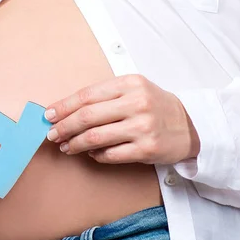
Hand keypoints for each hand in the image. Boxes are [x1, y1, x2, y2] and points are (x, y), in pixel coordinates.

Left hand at [44, 74, 199, 164]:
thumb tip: (66, 111)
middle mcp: (137, 103)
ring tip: (66, 146)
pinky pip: (110, 155)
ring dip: (75, 144)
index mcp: (131, 84)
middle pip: (87, 117)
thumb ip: (105, 97)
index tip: (48, 115)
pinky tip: (90, 153)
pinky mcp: (146, 149)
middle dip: (64, 127)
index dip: (63, 106)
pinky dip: (95, 155)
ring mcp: (143, 127)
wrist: (191, 126)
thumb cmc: (155, 107)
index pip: (87, 95)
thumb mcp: (135, 90)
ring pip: (95, 138)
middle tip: (52, 135)